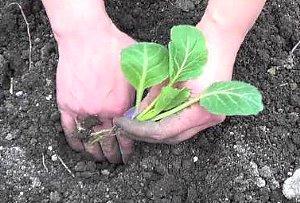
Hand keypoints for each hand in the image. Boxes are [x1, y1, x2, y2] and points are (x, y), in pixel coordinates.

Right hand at [44, 1, 134, 162]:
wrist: (87, 36)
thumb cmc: (114, 48)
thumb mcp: (138, 69)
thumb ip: (144, 91)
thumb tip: (149, 108)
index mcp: (120, 106)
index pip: (126, 136)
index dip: (127, 149)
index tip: (127, 156)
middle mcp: (100, 112)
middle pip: (107, 141)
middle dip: (112, 154)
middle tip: (114, 161)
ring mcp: (81, 109)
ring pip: (88, 138)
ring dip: (94, 152)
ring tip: (98, 160)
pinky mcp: (66, 104)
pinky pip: (69, 128)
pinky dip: (74, 141)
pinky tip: (79, 148)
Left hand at [115, 21, 243, 143]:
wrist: (220, 38)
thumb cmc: (195, 50)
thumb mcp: (167, 75)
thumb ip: (152, 99)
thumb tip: (136, 115)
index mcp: (199, 111)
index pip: (162, 131)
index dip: (139, 130)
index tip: (122, 124)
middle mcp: (208, 119)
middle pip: (171, 137)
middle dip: (146, 134)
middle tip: (127, 126)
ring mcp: (212, 117)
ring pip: (179, 133)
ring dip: (158, 130)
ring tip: (138, 123)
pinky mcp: (211, 111)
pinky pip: (186, 124)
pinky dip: (170, 122)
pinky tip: (156, 117)